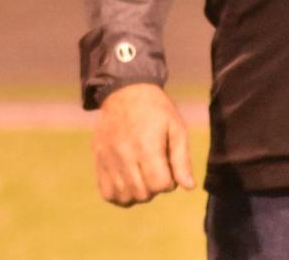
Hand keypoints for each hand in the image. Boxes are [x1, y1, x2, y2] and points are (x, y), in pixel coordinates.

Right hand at [92, 83, 195, 206]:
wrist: (124, 91)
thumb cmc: (155, 109)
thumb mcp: (176, 128)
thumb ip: (181, 159)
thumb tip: (189, 187)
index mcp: (147, 146)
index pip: (160, 185)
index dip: (169, 182)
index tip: (168, 168)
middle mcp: (125, 155)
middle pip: (143, 194)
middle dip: (154, 188)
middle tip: (155, 170)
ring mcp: (109, 159)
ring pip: (125, 197)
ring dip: (137, 192)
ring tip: (141, 176)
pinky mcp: (99, 160)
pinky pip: (107, 193)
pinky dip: (119, 194)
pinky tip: (127, 183)